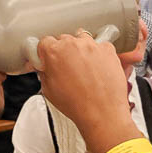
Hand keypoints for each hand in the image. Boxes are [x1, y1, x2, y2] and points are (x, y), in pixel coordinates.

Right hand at [36, 32, 133, 152]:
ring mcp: (91, 45)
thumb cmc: (77, 105)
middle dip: (63, 51)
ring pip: (82, 38)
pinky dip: (98, 54)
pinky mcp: (107, 49)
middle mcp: (72, 44)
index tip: (48, 58)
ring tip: (84, 67)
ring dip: (80, 49)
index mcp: (54, 52)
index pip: (45, 42)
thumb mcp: (49, 91)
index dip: (45, 52)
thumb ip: (44, 73)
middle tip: (67, 68)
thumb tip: (45, 67)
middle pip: (64, 39)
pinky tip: (97, 68)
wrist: (102, 114)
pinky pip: (100, 45)